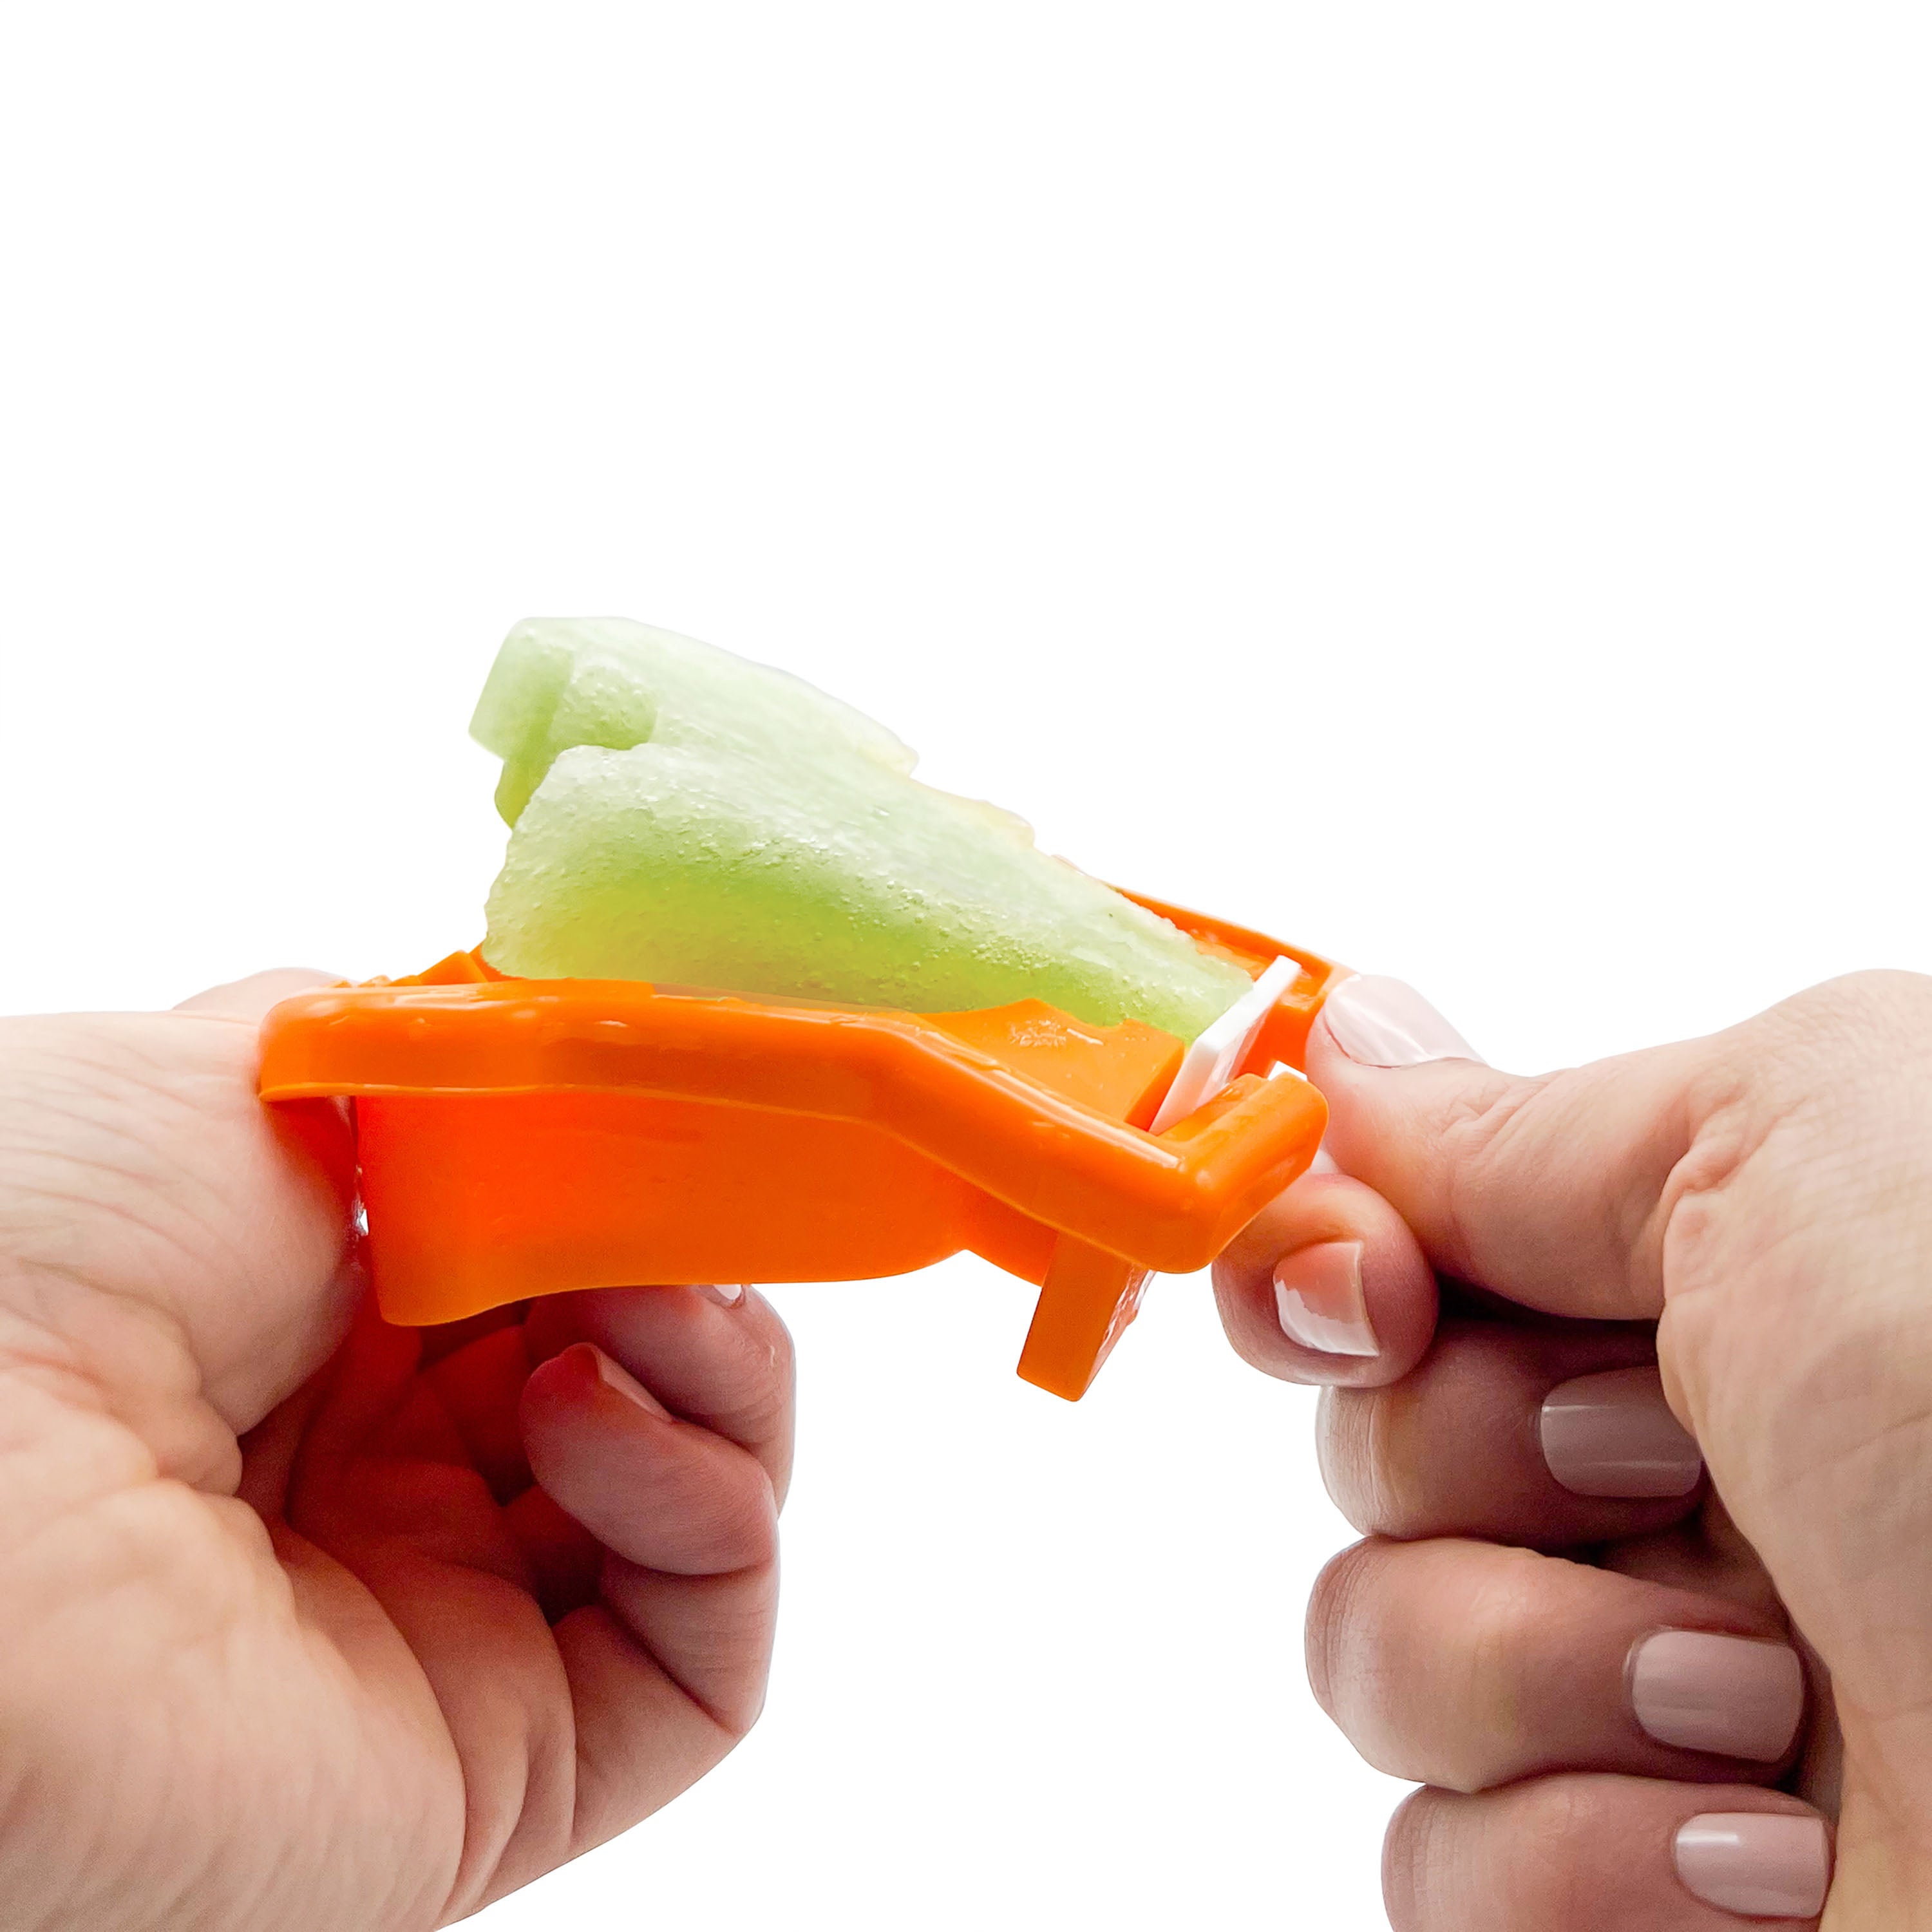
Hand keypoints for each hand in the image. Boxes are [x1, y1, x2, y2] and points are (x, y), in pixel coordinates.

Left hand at [0, 971, 793, 1930]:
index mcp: (319, 1331)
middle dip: (698, 1268)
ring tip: (632, 1309)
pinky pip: (705, 1653)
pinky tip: (592, 1411)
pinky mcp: (504, 1764)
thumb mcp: (246, 1069)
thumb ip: (421, 1055)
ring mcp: (447, 1626)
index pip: (567, 1265)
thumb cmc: (34, 1251)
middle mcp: (385, 1485)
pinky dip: (712, 1506)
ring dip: (723, 1370)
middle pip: (654, 1375)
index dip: (645, 1186)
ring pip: (707, 1505)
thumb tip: (532, 1045)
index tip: (680, 1114)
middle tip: (681, 1202)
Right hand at [1216, 969, 1931, 1928]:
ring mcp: (1649, 1695)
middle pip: (1367, 1441)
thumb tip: (1345, 1049)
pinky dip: (1572, 1863)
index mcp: (1718, 1288)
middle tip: (1657, 1467)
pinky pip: (1429, 1866)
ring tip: (1762, 1699)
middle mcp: (1679, 1476)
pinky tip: (1766, 1861)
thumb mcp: (1807, 1136)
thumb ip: (1535, 1115)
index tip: (1358, 1299)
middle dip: (1469, 1459)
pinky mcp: (1622, 1898)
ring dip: (1532, 1666)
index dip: (1330, 1261)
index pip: (1403, 1246)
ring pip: (1371, 1650)